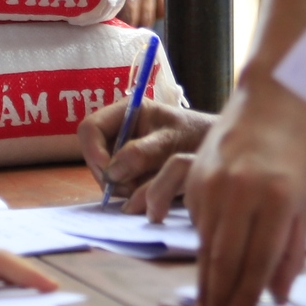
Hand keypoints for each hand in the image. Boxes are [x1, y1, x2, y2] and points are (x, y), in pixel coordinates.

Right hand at [78, 96, 208, 208]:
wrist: (215, 150)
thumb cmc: (197, 136)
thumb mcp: (172, 141)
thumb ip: (142, 153)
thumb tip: (112, 171)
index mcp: (126, 112)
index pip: (90, 129)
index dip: (93, 151)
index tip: (109, 173)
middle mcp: (119, 131)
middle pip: (94, 155)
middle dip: (109, 175)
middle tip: (132, 189)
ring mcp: (122, 152)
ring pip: (105, 174)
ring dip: (121, 187)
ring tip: (147, 188)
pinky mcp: (129, 171)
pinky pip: (118, 186)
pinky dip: (129, 193)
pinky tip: (148, 190)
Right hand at [186, 80, 305, 305]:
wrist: (269, 99)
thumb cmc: (296, 152)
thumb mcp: (305, 202)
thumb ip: (290, 250)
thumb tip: (275, 295)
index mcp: (277, 200)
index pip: (257, 261)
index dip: (246, 295)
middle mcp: (241, 192)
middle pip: (225, 258)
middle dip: (220, 296)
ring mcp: (213, 183)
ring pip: (205, 244)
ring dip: (205, 280)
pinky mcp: (195, 176)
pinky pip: (197, 221)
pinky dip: (202, 245)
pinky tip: (208, 262)